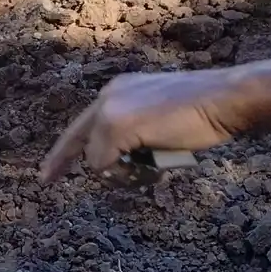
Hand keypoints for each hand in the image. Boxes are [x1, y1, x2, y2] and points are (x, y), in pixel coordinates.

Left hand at [39, 68, 246, 183]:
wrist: (225, 99)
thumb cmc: (204, 112)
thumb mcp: (158, 119)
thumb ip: (133, 134)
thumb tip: (118, 162)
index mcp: (118, 91)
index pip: (82, 125)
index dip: (64, 150)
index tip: (47, 172)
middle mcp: (107, 96)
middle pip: (77, 141)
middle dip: (60, 163)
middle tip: (44, 181)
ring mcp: (109, 111)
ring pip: (96, 161)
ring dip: (124, 173)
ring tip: (155, 165)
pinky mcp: (115, 127)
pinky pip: (105, 166)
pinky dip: (128, 174)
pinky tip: (156, 166)